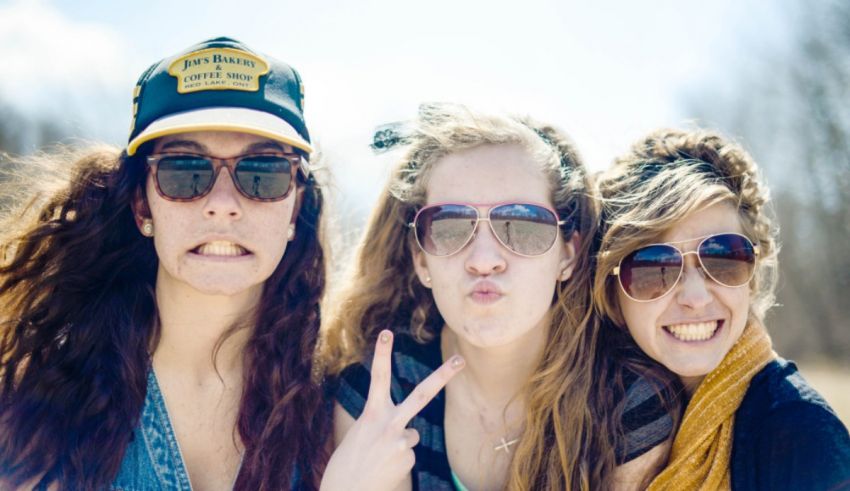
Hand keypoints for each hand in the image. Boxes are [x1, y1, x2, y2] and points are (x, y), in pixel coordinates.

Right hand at [321, 330, 464, 490]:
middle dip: (443, 375)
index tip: (386, 332)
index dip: (382, 354)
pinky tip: (385, 468)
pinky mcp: (408, 459)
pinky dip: (398, 460)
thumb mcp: (359, 435)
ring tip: (380, 458)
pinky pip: (408, 453)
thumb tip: (410, 432)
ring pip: (412, 434)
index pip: (378, 378)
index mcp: (371, 414)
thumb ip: (383, 424)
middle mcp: (389, 424)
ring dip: (399, 443)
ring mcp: (402, 442)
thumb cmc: (348, 463)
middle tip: (461, 358)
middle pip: (422, 394)